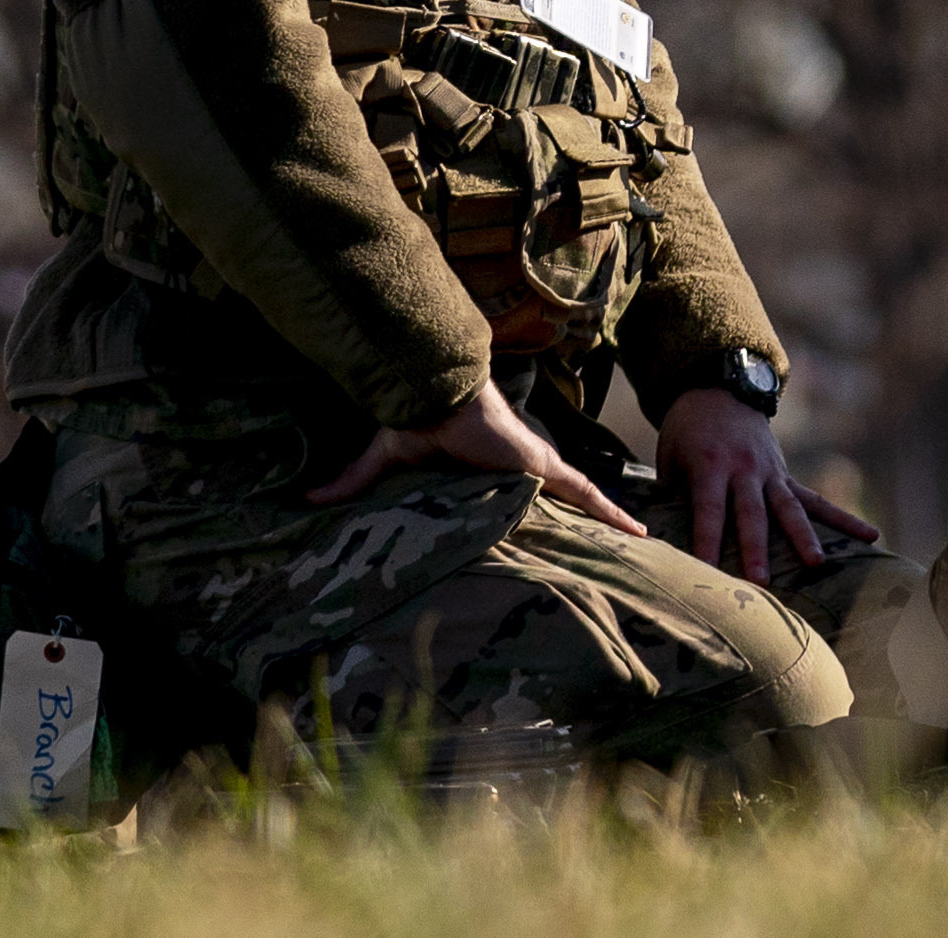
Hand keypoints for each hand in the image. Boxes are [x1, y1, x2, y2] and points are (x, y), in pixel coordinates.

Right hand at [308, 383, 644, 540]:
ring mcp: (537, 467)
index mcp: (487, 471)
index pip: (515, 495)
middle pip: (555, 501)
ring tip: (639, 547)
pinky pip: (586, 493)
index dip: (531, 511)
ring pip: (579, 501)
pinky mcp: (545, 465)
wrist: (438, 391)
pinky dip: (611, 512)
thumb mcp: (388, 459)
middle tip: (605, 555)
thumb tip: (308, 500)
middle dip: (580, 523)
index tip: (546, 537)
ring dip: (605, 521)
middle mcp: (519, 470)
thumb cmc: (418, 417)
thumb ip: (356, 482)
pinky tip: (639, 534)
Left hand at [654, 391, 873, 585]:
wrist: (720, 389)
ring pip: (790, 509)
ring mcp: (771, 473)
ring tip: (818, 564)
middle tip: (761, 582)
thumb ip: (673, 495)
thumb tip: (664, 540)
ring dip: (803, 538)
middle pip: (752, 514)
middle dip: (756, 548)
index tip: (706, 571)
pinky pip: (817, 501)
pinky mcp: (787, 477)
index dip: (706, 540)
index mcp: (710, 465)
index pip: (708, 510)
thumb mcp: (669, 456)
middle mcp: (745, 470)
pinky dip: (844, 519)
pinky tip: (871, 536)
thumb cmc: (687, 431)